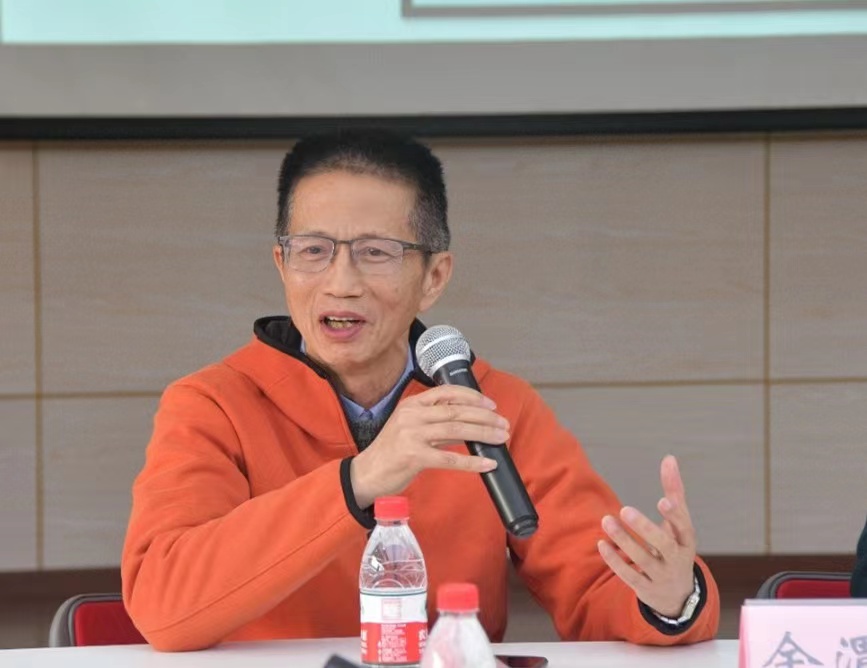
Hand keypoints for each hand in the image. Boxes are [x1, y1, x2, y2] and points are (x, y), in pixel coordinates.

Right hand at [349, 385, 508, 508]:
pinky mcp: (414, 457)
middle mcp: (412, 415)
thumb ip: (438, 425)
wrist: (366, 474)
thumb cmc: (391, 452)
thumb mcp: (412, 429)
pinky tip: (487, 463)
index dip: (472, 396)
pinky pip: (450, 459)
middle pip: (456, 411)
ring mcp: (412, 435)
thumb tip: (470, 424)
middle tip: (503, 423)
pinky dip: (472, 462)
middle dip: (485, 416)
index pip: (447, 392)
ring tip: (501, 438)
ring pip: (456, 430)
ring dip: (483, 434)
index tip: (491, 404)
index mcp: (412, 404)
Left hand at [596, 455, 696, 617]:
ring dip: (624, 541)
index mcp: (687, 541)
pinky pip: (629, 576)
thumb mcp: (679, 523)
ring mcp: (662, 576)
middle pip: (664, 545)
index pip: (684, 527)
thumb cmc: (676, 546)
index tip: (663, 500)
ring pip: (643, 560)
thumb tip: (669, 458)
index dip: (675, 516)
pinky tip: (601, 543)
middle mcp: (677, 559)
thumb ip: (674, 491)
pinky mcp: (645, 588)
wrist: (678, 594)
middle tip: (625, 510)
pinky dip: (615, 561)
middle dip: (645, 528)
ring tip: (606, 520)